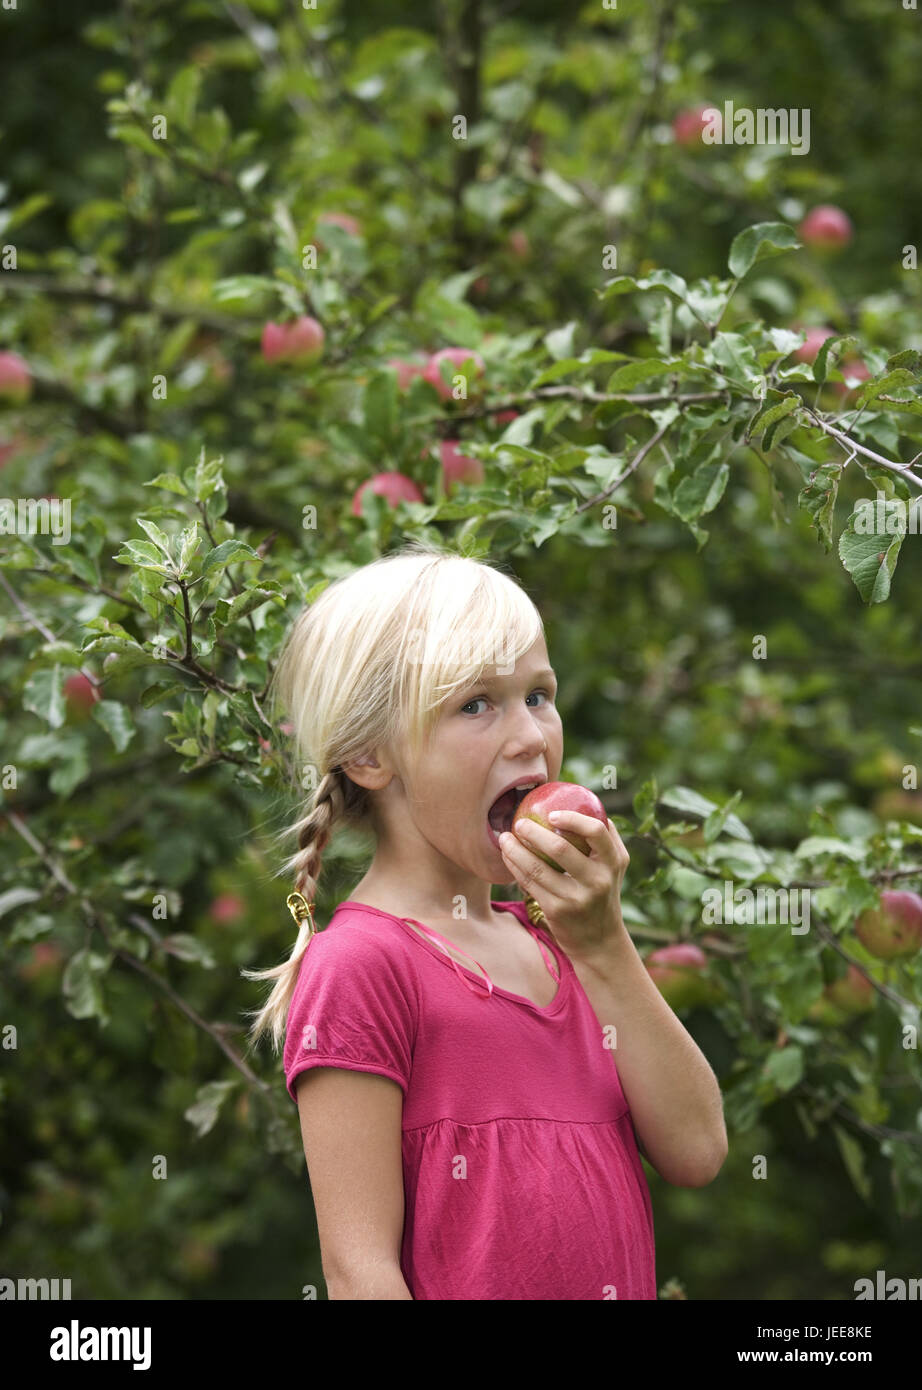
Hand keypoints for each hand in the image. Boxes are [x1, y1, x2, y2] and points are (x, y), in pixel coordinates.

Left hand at [498, 810, 629, 960]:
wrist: (600, 941)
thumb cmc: (603, 894)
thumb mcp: (614, 869)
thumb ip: (605, 840)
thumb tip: (588, 805)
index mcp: (613, 862)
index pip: (596, 831)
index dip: (572, 818)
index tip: (552, 813)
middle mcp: (597, 880)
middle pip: (561, 848)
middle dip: (534, 832)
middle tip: (519, 822)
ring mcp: (576, 897)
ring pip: (537, 867)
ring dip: (515, 849)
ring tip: (505, 837)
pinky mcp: (557, 911)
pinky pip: (529, 883)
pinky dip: (515, 866)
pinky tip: (508, 856)